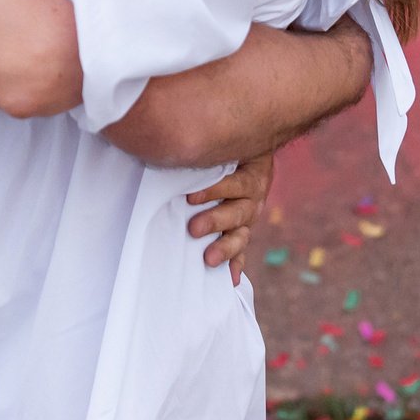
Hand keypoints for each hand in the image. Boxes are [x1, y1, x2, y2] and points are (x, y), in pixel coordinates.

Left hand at [187, 151, 272, 286]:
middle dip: (216, 220)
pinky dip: (235, 265)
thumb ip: (203, 148)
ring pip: (241, 234)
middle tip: (194, 229)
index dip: (215, 189)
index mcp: (249, 173)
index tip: (190, 196)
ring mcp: (248, 218)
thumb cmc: (224, 150)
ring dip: (225, 247)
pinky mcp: (242, 233)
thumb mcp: (221, 145)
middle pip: (238, 211)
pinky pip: (242, 252)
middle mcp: (252, 197)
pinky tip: (229, 279)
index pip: (235, 182)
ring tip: (208, 258)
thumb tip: (167, 140)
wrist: (247, 158)